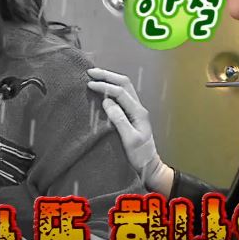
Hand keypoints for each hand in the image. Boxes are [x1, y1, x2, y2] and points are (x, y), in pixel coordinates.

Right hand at [86, 68, 172, 193]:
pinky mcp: (131, 115)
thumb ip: (119, 120)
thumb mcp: (130, 140)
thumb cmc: (139, 156)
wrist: (149, 167)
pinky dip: (111, 88)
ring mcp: (136, 110)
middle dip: (107, 75)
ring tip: (94, 76)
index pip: (120, 92)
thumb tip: (106, 102)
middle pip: (124, 84)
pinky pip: (122, 96)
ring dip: (110, 79)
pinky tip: (102, 90)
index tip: (89, 84)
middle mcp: (138, 107)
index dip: (105, 86)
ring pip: (124, 87)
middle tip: (90, 72)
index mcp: (138, 112)